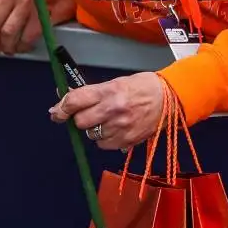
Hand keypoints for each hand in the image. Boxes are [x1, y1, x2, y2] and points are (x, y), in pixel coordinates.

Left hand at [51, 71, 167, 151]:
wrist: (170, 98)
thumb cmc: (143, 87)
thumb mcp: (116, 83)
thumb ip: (92, 93)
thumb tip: (66, 99)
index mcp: (110, 91)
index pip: (75, 101)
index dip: (62, 108)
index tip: (57, 112)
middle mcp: (114, 110)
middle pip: (80, 122)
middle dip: (81, 118)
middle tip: (88, 113)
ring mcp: (121, 127)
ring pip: (91, 135)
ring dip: (94, 129)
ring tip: (107, 120)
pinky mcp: (127, 140)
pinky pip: (103, 145)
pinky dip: (105, 139)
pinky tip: (115, 129)